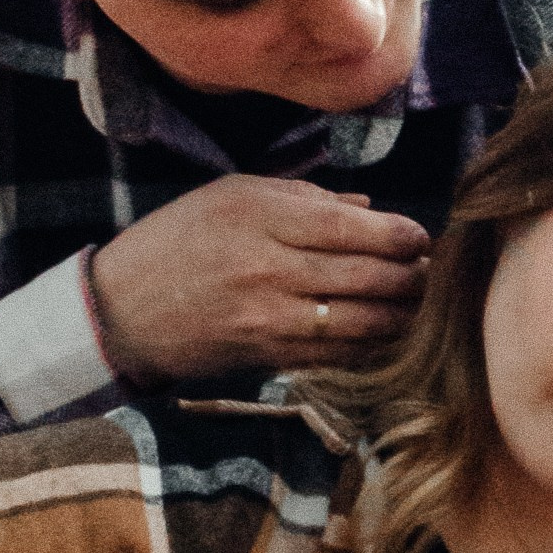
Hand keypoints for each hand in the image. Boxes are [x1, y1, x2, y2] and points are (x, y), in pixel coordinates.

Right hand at [91, 178, 428, 381]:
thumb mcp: (232, 195)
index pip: (351, 228)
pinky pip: (339, 354)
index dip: (400, 236)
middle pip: (366, 276)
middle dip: (411, 275)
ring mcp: (270, 319)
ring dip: (401, 314)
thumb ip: (303, 198)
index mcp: (260, 217)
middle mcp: (269, 268)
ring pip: (362, 321)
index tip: (421, 237)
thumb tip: (367, 210)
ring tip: (415, 301)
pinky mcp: (270, 356)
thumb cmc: (179, 241)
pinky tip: (385, 329)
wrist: (124, 310)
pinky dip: (372, 343)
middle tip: (428, 270)